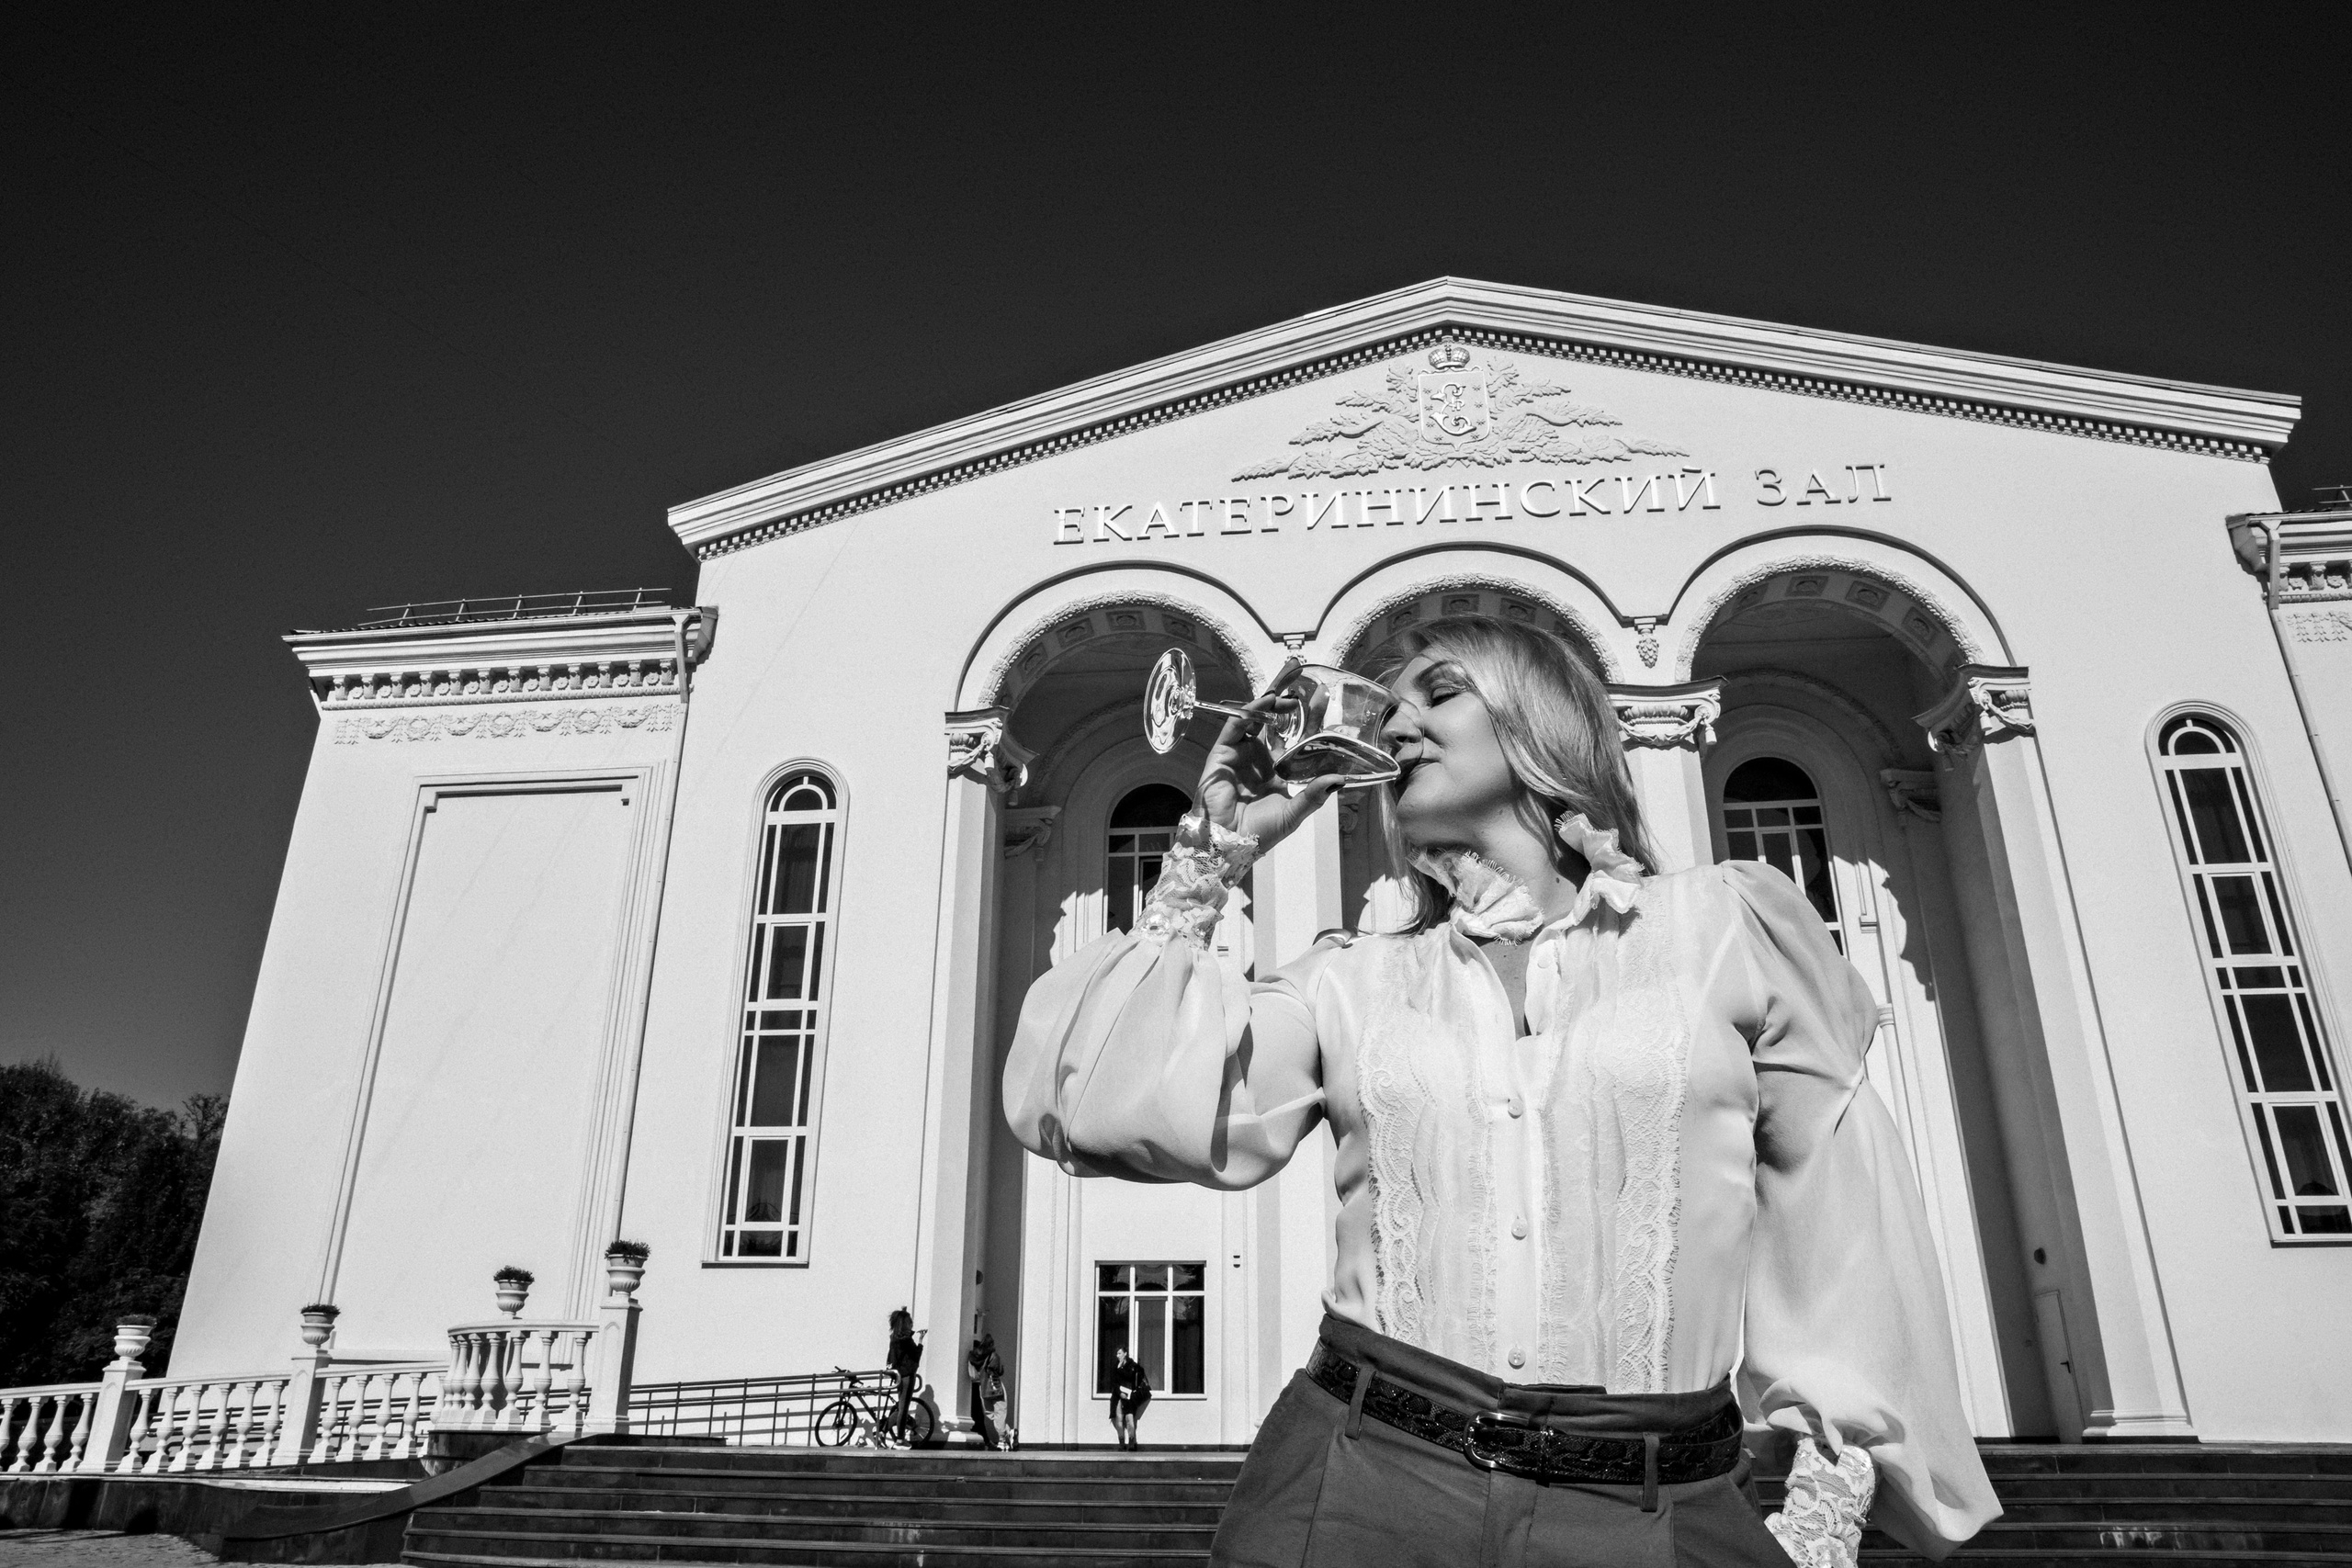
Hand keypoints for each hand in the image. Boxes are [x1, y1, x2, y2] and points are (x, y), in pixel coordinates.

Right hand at [1197, 658, 1349, 852]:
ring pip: (1256, 717)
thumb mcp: (1294, 813)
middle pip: (1274, 718)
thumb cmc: (1260, 833)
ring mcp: (1241, 752)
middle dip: (1285, 695)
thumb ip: (1314, 795)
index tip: (1321, 695)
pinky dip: (1249, 712)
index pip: (1295, 734)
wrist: (1229, 844)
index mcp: (1278, 768)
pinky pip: (1236, 726)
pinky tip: (1264, 701)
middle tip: (1298, 673)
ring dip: (1270, 700)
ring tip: (1286, 689)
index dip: (1307, 715)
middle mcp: (1260, 756)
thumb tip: (1341, 779)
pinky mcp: (1223, 753)